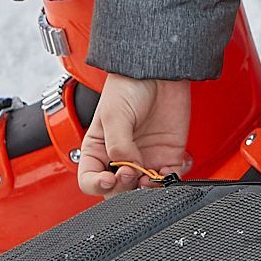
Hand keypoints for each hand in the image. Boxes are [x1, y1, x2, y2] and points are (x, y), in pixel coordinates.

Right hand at [77, 72, 192, 197]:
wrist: (160, 69)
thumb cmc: (129, 85)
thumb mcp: (114, 114)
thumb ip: (119, 145)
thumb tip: (130, 169)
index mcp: (98, 149)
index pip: (90, 180)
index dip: (97, 185)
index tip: (110, 178)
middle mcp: (120, 157)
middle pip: (117, 191)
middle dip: (124, 189)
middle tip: (131, 174)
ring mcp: (144, 158)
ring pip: (144, 190)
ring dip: (148, 190)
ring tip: (152, 178)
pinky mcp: (168, 155)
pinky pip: (169, 179)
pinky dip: (171, 182)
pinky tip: (169, 171)